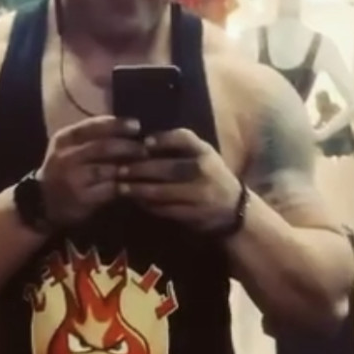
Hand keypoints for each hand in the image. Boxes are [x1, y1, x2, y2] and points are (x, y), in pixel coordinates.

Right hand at [38, 117, 146, 227]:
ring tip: (144, 166)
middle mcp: (66, 157)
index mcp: (64, 139)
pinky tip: (134, 185)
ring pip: (108, 169)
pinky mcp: (83, 198)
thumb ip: (90, 138)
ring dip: (129, 168)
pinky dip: (124, 187)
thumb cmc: (62, 171)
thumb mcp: (68, 148)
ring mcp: (74, 179)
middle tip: (145, 149)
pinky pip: (109, 190)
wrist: (42, 203)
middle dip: (127, 147)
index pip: (93, 126)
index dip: (117, 125)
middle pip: (103, 147)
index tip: (136, 126)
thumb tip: (124, 127)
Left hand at [118, 129, 242, 233]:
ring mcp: (199, 195)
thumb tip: (142, 141)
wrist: (233, 210)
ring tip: (122, 188)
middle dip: (142, 169)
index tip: (143, 143)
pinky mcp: (194, 215)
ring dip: (140, 190)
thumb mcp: (203, 155)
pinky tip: (136, 201)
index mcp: (205, 152)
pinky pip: (166, 209)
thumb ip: (180, 147)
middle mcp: (204, 171)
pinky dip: (149, 206)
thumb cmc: (210, 176)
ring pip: (164, 192)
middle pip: (169, 168)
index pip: (184, 139)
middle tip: (121, 170)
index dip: (163, 140)